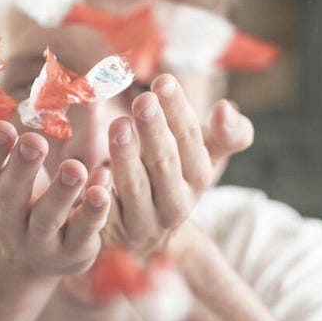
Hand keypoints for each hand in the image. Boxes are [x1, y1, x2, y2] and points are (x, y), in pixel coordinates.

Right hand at [0, 121, 111, 275]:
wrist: (33, 258)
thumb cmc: (16, 199)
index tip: (3, 126)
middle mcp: (6, 222)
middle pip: (10, 196)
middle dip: (22, 168)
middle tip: (35, 141)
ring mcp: (38, 242)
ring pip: (48, 218)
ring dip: (61, 192)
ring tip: (75, 167)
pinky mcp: (71, 253)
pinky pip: (82, 233)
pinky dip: (93, 212)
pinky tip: (103, 188)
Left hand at [102, 74, 253, 257]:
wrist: (148, 238)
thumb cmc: (174, 178)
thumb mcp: (203, 157)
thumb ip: (226, 134)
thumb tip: (226, 108)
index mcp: (198, 178)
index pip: (190, 141)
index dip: (178, 112)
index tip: (163, 81)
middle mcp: (175, 202)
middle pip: (165, 163)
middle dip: (154, 131)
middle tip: (143, 100)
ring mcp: (143, 220)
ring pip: (135, 187)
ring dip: (127, 156)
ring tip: (118, 125)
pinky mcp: (112, 231)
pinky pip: (105, 213)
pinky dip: (101, 194)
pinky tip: (95, 173)